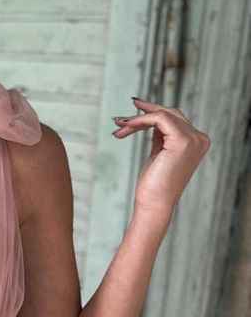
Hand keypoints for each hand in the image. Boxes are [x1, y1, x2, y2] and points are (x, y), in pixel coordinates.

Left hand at [112, 97, 210, 221]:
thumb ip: (160, 136)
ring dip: (136, 119)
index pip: (174, 119)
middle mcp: (199, 139)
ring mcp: (193, 139)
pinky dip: (140, 121)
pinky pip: (159, 119)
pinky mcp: (182, 141)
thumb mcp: (158, 154)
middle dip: (143, 113)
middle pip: (170, 114)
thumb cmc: (154, 184)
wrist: (154, 203)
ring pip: (162, 115)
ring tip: (118, 126)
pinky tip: (126, 127)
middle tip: (120, 118)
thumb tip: (150, 119)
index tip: (132, 113)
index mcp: (196, 142)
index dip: (152, 113)